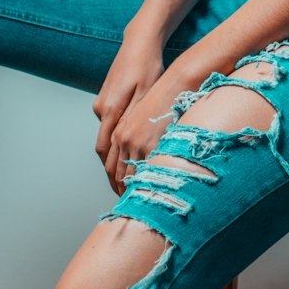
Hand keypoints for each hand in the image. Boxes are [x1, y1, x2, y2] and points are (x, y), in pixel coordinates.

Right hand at [92, 30, 167, 193]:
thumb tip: (135, 147)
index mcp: (112, 111)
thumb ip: (139, 119)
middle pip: (104, 152)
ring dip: (113, 161)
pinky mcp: (105, 100)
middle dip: (112, 174)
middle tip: (122, 193)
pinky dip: (116, 145)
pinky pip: (108, 129)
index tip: (123, 192)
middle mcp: (102, 110)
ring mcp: (101, 105)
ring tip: (123, 180)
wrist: (138, 43)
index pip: (109, 154)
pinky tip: (125, 153)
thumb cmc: (148, 66)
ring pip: (105, 141)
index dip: (115, 175)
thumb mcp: (148, 93)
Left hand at [102, 64, 201, 195]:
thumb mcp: (144, 116)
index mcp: (120, 131)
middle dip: (121, 190)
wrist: (177, 84)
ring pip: (129, 175)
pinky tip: (151, 193)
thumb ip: (139, 135)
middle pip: (117, 173)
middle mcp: (124, 138)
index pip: (111, 164)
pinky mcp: (151, 143)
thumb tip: (144, 153)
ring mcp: (137, 142)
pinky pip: (146, 169)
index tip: (120, 192)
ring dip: (131, 191)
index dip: (115, 181)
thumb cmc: (166, 98)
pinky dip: (146, 183)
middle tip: (126, 205)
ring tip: (138, 205)